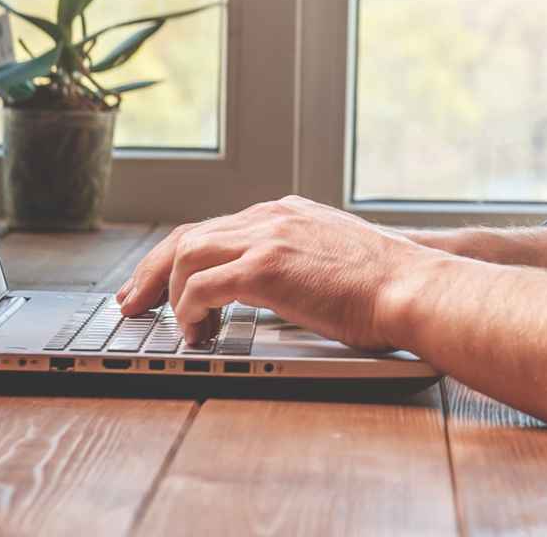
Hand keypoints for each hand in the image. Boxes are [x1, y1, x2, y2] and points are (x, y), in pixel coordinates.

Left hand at [114, 195, 431, 350]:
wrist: (414, 284)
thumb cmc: (388, 284)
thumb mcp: (336, 256)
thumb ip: (300, 258)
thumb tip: (277, 289)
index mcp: (287, 213)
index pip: (215, 227)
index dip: (179, 257)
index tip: (159, 283)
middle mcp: (272, 216)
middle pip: (188, 235)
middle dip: (152, 272)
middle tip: (131, 304)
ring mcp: (268, 237)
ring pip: (187, 255)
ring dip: (172, 296)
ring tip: (177, 329)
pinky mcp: (266, 267)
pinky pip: (202, 287)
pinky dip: (190, 311)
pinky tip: (197, 333)